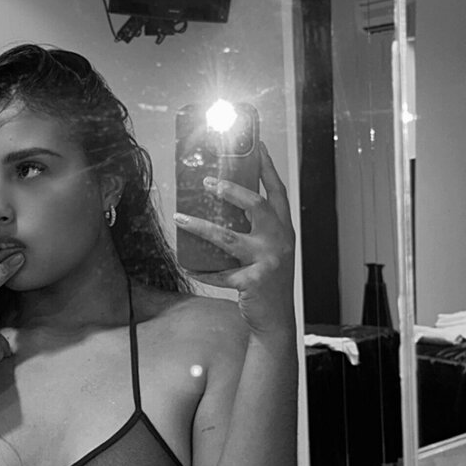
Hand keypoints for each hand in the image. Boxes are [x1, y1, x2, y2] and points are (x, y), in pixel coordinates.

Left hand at [174, 143, 294, 334]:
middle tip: (207, 182)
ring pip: (227, 237)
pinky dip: (201, 269)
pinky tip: (187, 265)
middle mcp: (280, 241)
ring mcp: (268, 261)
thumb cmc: (268, 283)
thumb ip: (255, 231)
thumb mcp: (269, 252)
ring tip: (180, 218)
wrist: (276, 321)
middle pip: (255, 205)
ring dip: (200, 226)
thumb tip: (220, 207)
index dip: (267, 167)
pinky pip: (219, 272)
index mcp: (284, 230)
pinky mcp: (253, 281)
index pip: (278, 191)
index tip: (258, 144)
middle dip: (230, 190)